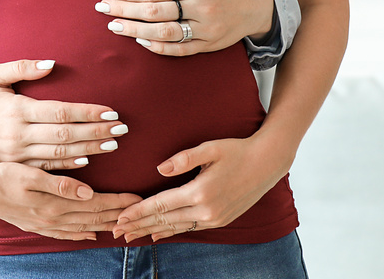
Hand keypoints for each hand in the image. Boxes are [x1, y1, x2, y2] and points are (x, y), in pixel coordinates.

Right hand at [0, 60, 127, 169]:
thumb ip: (21, 67)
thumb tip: (50, 63)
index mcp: (16, 110)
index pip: (60, 112)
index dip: (87, 112)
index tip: (111, 111)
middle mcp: (19, 135)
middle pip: (65, 135)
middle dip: (96, 132)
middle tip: (122, 129)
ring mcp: (18, 155)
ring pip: (60, 154)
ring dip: (89, 149)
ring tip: (112, 144)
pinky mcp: (16, 166)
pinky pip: (47, 168)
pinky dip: (69, 167)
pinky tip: (87, 161)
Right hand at [0, 161, 142, 240]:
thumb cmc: (3, 176)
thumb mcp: (31, 174)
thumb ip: (60, 184)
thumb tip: (87, 192)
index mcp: (54, 203)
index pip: (94, 203)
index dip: (116, 202)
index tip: (135, 198)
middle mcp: (52, 217)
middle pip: (92, 217)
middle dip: (117, 214)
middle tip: (137, 212)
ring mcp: (44, 224)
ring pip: (81, 226)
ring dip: (103, 225)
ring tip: (121, 225)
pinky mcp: (36, 224)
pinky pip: (65, 233)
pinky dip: (81, 233)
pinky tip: (89, 234)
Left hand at [97, 0, 272, 55]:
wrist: (258, 2)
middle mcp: (202, 6)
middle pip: (155, 12)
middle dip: (125, 11)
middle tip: (102, 9)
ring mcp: (207, 28)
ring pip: (165, 33)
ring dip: (135, 30)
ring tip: (114, 26)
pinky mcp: (211, 45)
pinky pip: (180, 50)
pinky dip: (159, 47)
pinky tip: (140, 41)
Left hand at [112, 133, 292, 242]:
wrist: (267, 163)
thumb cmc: (237, 150)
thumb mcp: (210, 148)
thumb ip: (183, 158)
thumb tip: (159, 169)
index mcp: (200, 192)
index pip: (160, 205)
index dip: (137, 212)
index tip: (120, 217)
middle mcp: (206, 210)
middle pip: (164, 220)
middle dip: (138, 226)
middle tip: (116, 232)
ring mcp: (214, 218)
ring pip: (175, 227)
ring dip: (151, 232)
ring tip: (131, 236)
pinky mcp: (219, 220)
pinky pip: (189, 228)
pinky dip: (171, 231)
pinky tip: (158, 235)